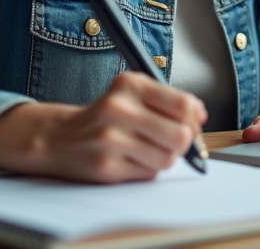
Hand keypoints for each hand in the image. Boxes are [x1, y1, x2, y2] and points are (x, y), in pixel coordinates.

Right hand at [0, 72, 206, 182]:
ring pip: (167, 158)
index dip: (195, 119)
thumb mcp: (133, 94)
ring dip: (164, 157)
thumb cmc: (107, 115)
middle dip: (183, 142)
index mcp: (130, 85)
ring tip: (147, 148)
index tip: (193, 122)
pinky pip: (149, 173)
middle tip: (172, 140)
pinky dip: (147, 169)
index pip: (183, 104)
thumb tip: (200, 117)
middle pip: (180, 136)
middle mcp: (118, 109)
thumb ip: (168, 101)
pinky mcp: (106, 167)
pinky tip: (132, 159)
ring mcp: (110, 140)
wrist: (60, 137)